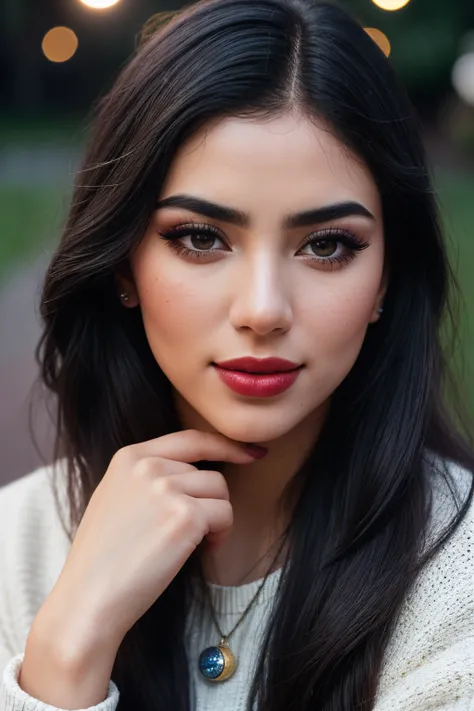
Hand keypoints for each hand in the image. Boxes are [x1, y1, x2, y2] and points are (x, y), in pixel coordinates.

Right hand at [42, 430, 258, 650]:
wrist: (88, 597)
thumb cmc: (102, 558)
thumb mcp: (115, 498)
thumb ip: (147, 477)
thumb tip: (192, 472)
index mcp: (129, 457)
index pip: (190, 439)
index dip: (224, 445)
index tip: (250, 453)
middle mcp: (148, 466)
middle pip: (208, 473)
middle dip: (209, 503)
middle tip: (194, 533)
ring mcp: (166, 488)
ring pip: (220, 492)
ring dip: (216, 519)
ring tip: (194, 543)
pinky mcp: (185, 515)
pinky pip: (224, 515)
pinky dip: (220, 535)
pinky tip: (199, 552)